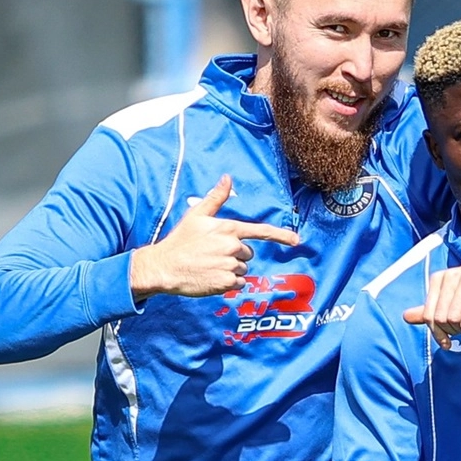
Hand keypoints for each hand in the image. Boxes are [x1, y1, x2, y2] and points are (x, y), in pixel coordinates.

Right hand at [130, 175, 298, 299]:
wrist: (164, 267)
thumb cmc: (180, 240)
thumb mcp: (196, 215)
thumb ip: (216, 197)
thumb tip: (228, 177)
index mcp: (228, 228)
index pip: (260, 231)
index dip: (280, 235)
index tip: (296, 240)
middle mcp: (232, 247)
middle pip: (248, 252)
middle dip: (235, 254)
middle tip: (212, 254)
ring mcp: (230, 265)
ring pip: (242, 268)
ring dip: (230, 268)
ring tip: (209, 265)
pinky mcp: (226, 282)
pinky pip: (237, 282)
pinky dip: (227, 282)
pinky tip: (210, 276)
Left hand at [404, 236, 460, 348]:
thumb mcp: (452, 296)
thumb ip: (430, 308)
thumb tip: (405, 317)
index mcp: (439, 279)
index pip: (428, 313)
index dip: (435, 332)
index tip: (445, 342)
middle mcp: (450, 277)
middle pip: (439, 317)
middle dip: (447, 332)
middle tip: (458, 335)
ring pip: (452, 316)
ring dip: (458, 330)